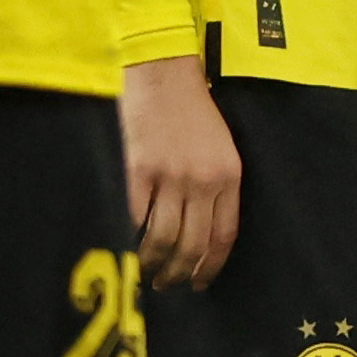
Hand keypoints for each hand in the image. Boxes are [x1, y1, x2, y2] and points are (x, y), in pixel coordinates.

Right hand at [121, 53, 241, 290]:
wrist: (163, 71)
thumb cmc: (192, 107)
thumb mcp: (221, 145)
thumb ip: (216, 185)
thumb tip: (201, 231)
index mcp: (229, 175)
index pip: (224, 236)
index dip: (212, 267)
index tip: (200, 283)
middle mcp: (203, 180)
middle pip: (194, 245)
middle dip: (181, 274)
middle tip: (168, 285)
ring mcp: (170, 177)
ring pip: (164, 240)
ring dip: (154, 265)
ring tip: (146, 274)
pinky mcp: (139, 170)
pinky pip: (135, 218)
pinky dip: (130, 239)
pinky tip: (127, 248)